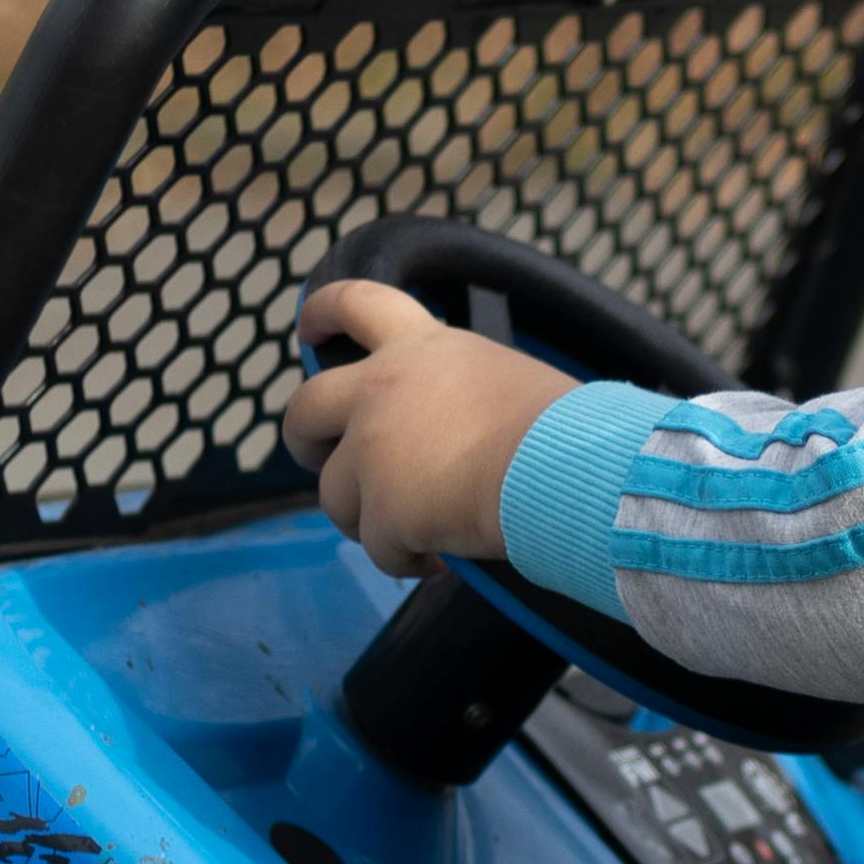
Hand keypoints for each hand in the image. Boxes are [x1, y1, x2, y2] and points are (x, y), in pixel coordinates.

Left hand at [281, 282, 569, 572]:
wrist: (561, 470)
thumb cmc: (558, 427)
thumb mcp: (500, 377)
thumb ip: (452, 393)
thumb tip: (449, 437)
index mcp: (418, 347)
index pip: (355, 303)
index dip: (322, 312)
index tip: (308, 330)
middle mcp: (381, 391)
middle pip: (305, 409)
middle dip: (302, 439)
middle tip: (317, 457)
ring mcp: (372, 452)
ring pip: (334, 496)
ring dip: (365, 519)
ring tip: (415, 535)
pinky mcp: (381, 511)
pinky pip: (379, 549)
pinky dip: (406, 559)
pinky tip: (439, 561)